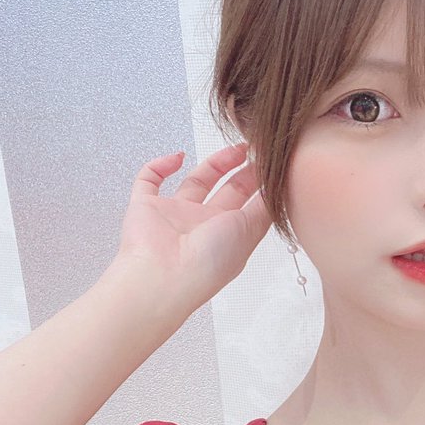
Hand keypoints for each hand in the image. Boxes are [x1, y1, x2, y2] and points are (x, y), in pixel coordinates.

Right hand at [113, 142, 272, 310]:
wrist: (164, 276)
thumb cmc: (208, 262)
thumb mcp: (250, 230)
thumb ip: (264, 206)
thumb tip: (278, 186)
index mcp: (228, 235)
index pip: (248, 205)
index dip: (260, 185)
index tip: (272, 163)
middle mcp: (203, 225)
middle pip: (225, 191)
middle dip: (242, 171)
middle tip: (257, 149)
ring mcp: (174, 215)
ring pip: (194, 182)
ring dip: (213, 164)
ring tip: (235, 148)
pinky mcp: (146, 207)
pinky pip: (148, 181)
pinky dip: (159, 166)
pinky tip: (176, 156)